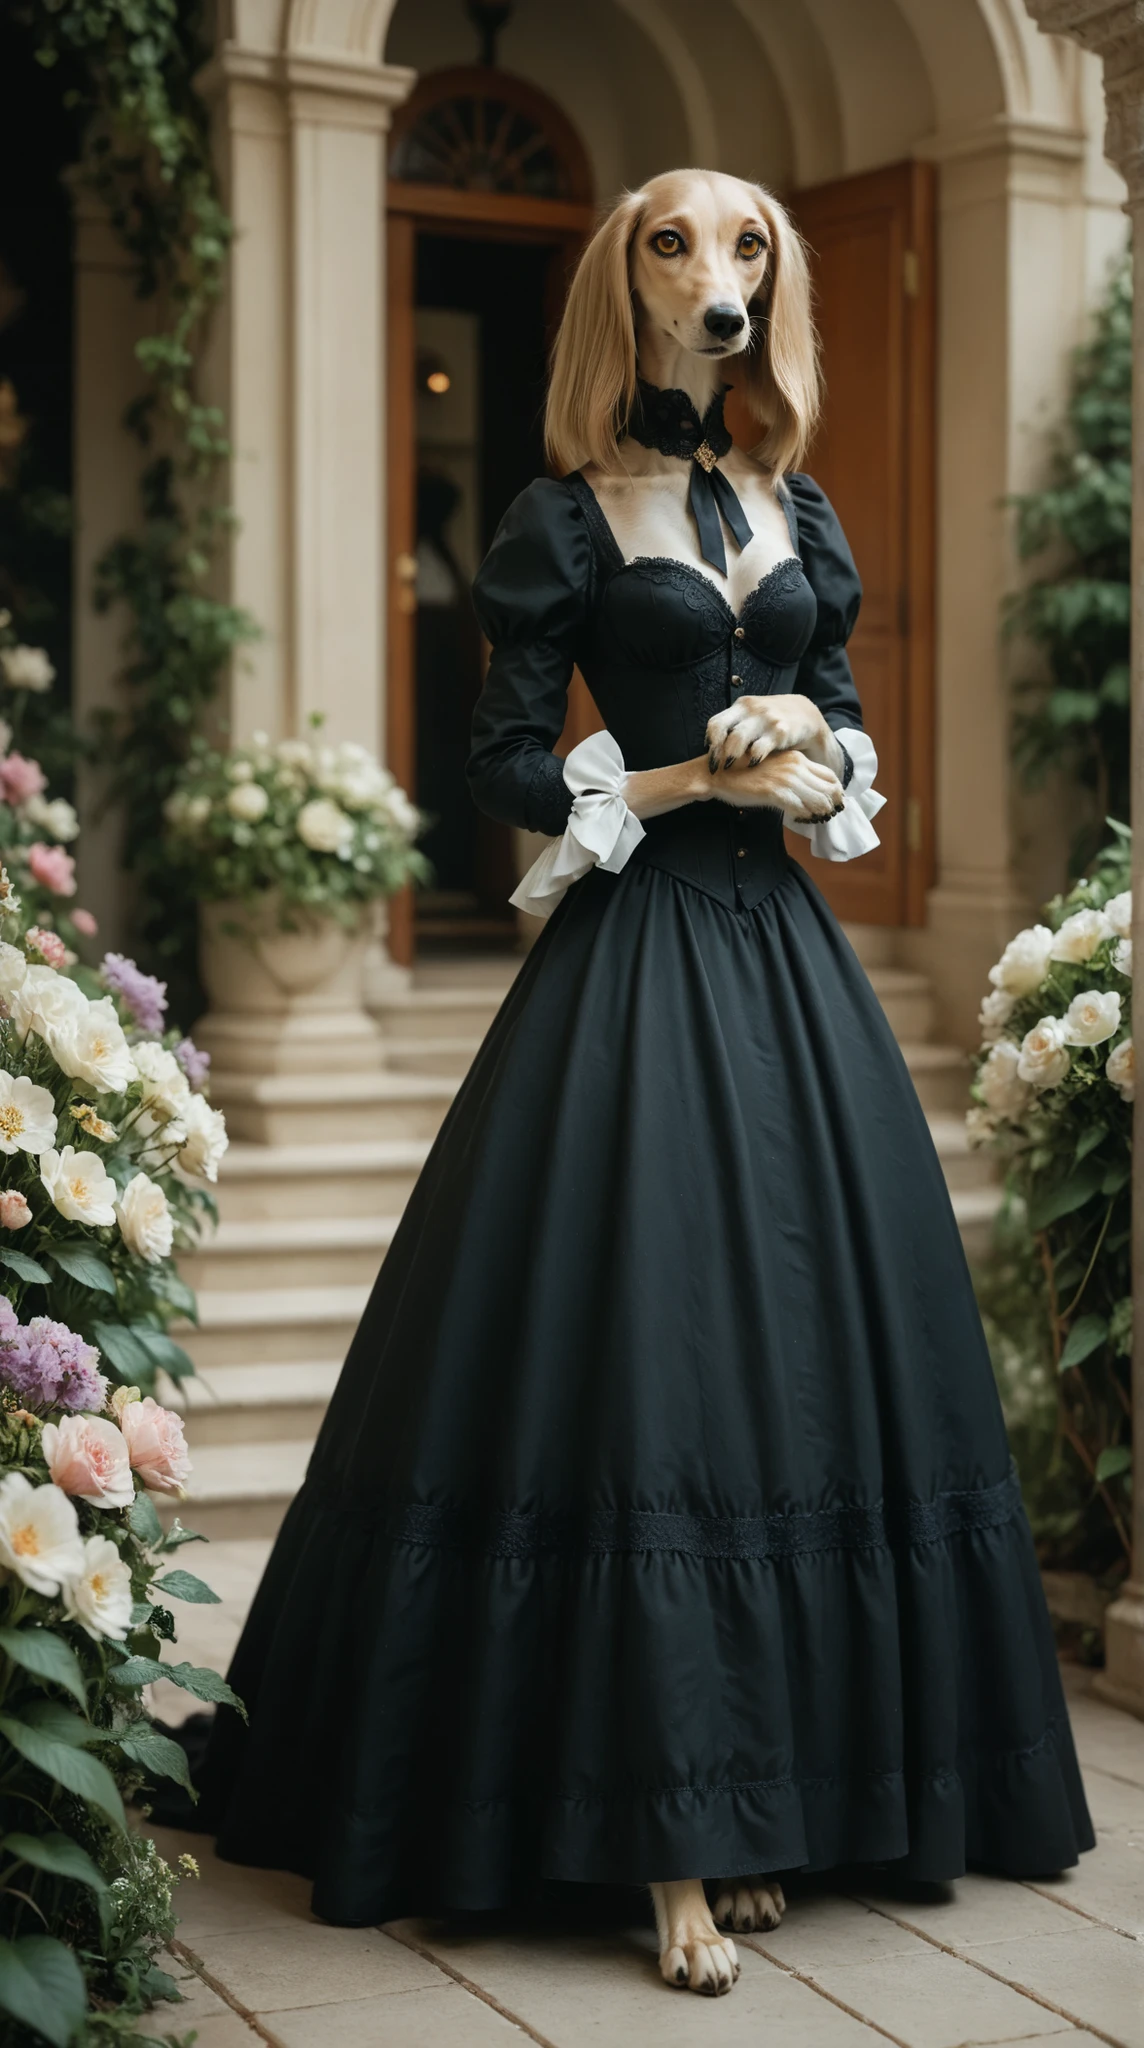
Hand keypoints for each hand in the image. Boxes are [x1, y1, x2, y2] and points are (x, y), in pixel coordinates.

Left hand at [706, 694, 827, 770]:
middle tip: (714, 768)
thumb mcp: (752, 718)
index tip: (710, 758)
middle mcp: (751, 710)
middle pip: (721, 729)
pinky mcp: (780, 731)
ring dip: (730, 755)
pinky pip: (760, 747)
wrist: (806, 715)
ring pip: (738, 738)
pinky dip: (752, 758)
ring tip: (729, 768)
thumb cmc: (772, 723)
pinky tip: (751, 765)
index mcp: (741, 707)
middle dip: (716, 751)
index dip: (710, 742)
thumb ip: (735, 728)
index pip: (716, 723)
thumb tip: (712, 751)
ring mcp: (765, 719)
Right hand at [710, 749, 844, 820]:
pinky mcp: (774, 792)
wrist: (718, 773)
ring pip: (818, 801)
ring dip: (819, 813)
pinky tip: (797, 819)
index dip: (836, 791)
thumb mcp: (774, 766)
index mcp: (796, 757)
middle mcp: (795, 766)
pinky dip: (802, 817)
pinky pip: (799, 809)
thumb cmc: (743, 772)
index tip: (834, 803)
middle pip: (829, 789)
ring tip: (813, 819)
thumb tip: (809, 790)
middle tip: (827, 816)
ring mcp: (785, 779)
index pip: (829, 775)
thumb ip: (793, 773)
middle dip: (831, 805)